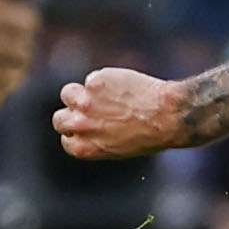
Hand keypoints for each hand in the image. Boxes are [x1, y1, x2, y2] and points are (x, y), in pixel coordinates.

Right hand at [55, 67, 186, 159]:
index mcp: (84, 148)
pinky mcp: (95, 82)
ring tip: (103, 94)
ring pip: (68, 93)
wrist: (168, 115)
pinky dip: (105, 81)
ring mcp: (85, 102)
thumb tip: (88, 129)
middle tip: (89, 109)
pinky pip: (93, 79)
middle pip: (59, 119)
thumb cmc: (151, 135)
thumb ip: (98, 139)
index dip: (76, 133)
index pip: (66, 140)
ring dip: (81, 92)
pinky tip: (124, 87)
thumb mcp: (119, 148)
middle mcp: (80, 126)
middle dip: (72, 113)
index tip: (87, 128)